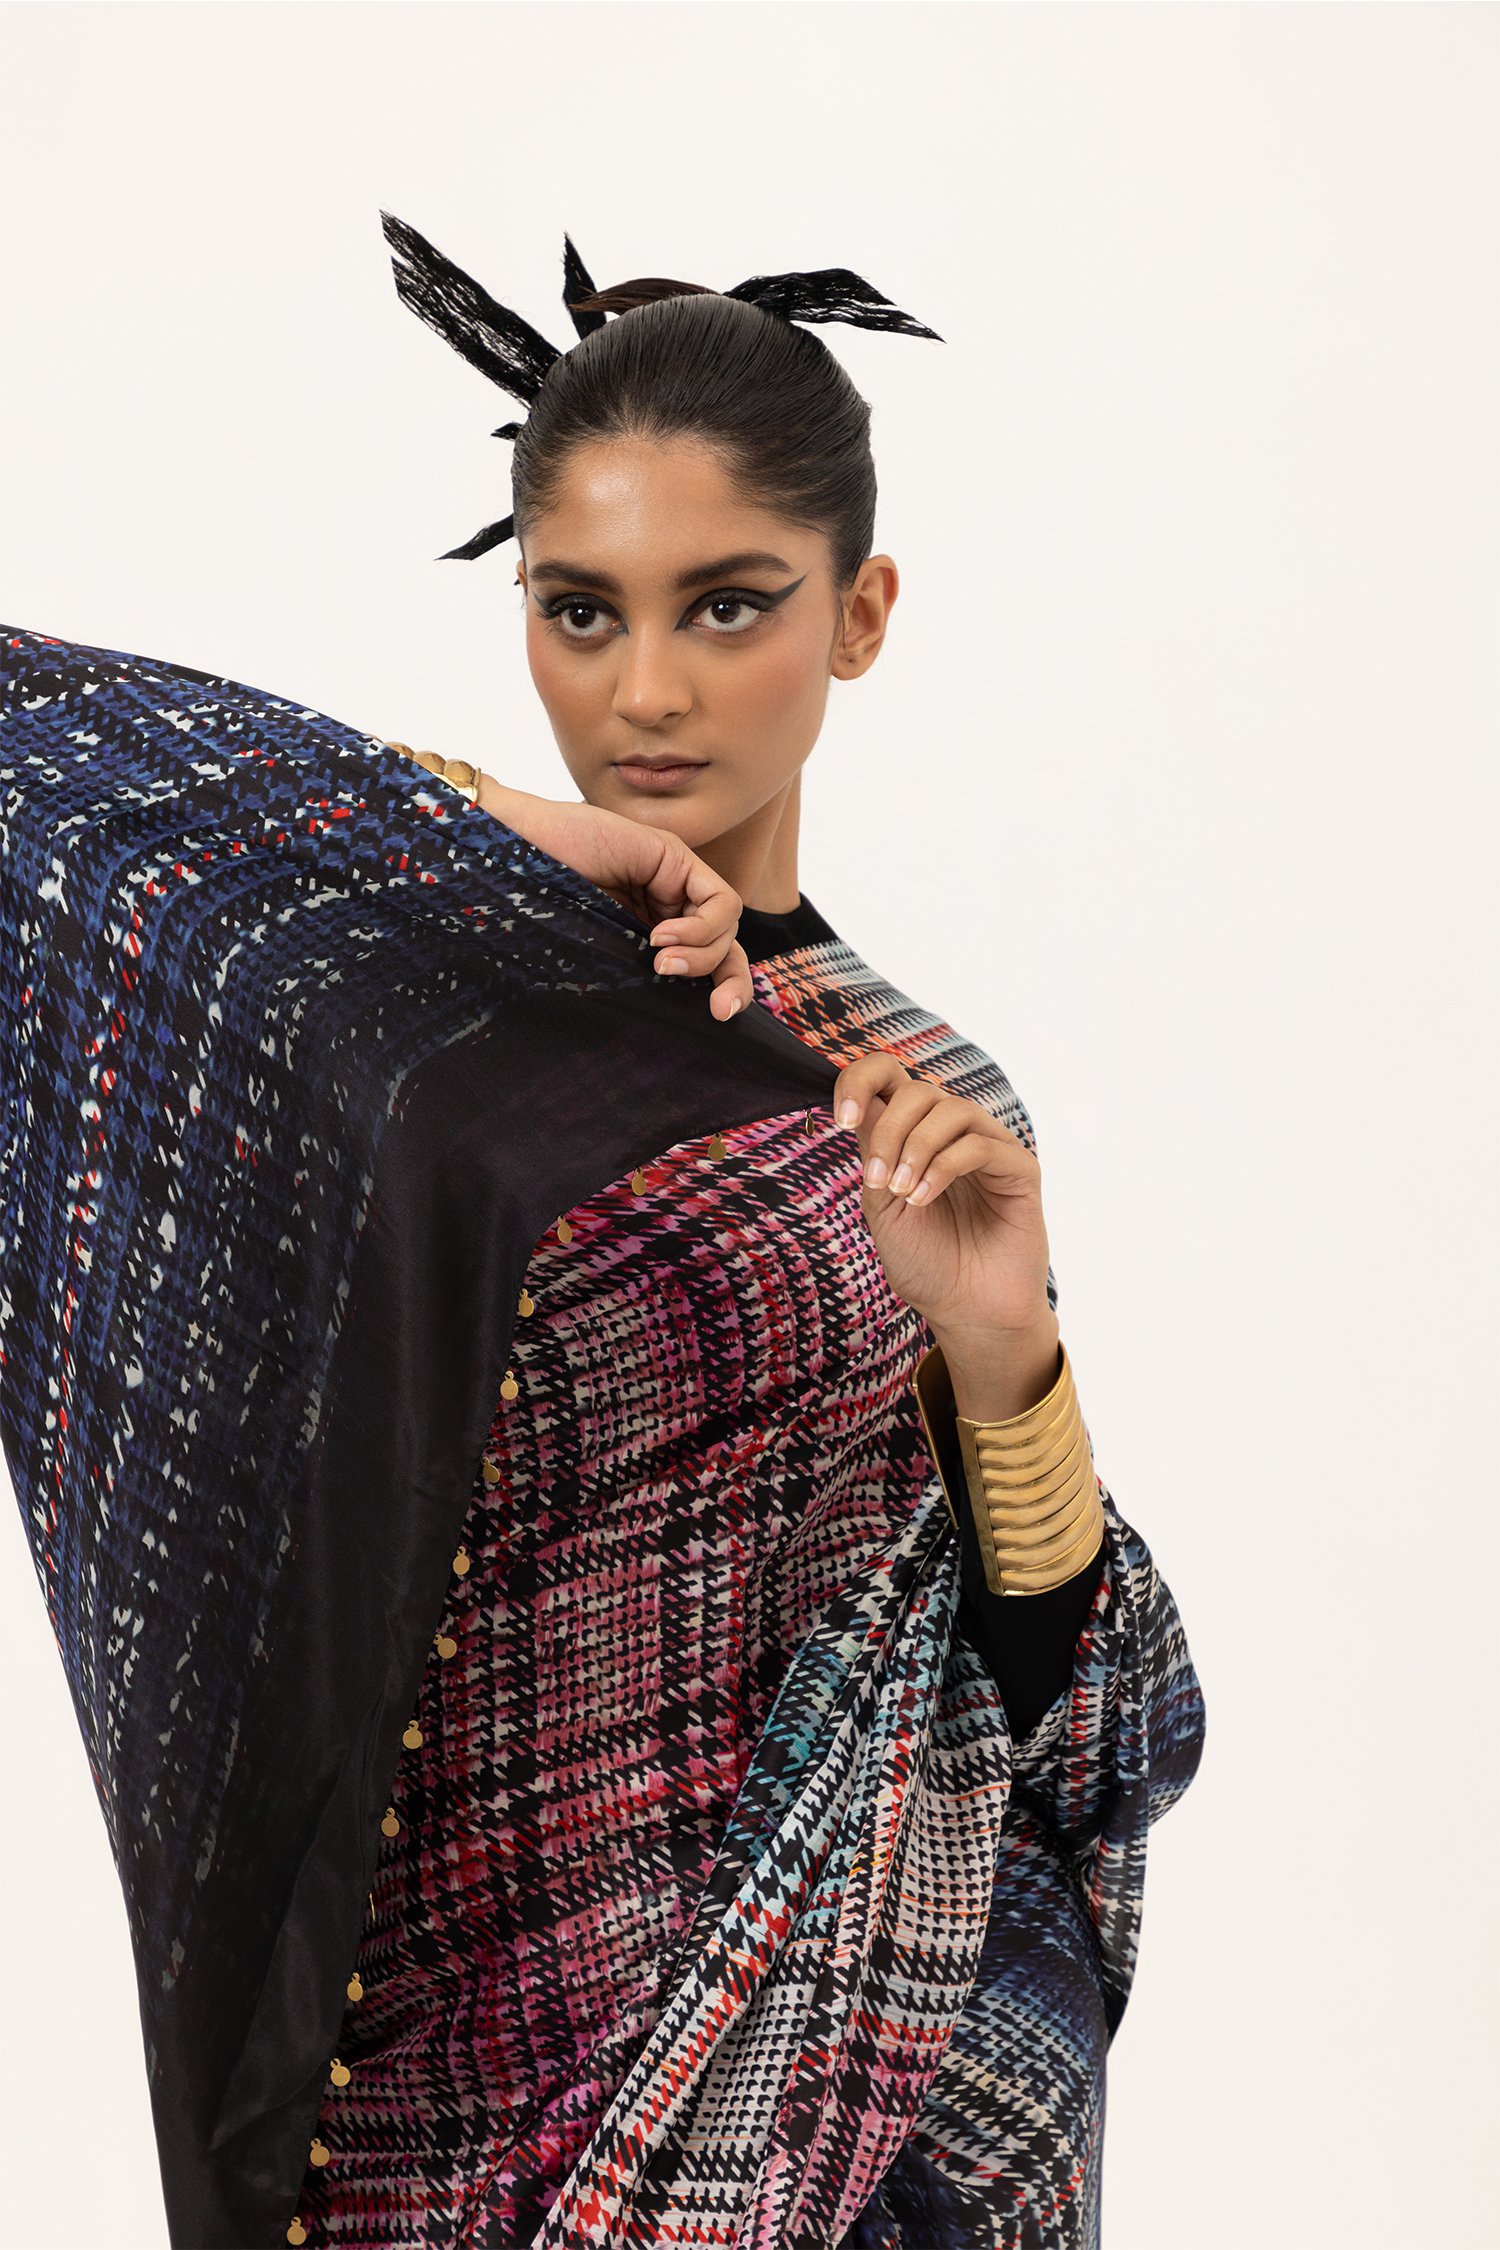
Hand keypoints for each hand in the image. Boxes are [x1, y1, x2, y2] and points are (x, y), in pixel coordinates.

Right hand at [478, 777, 752, 1022]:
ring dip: (700, 955)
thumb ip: (633, 976)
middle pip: (727, 946)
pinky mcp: (673, 856)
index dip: (718, 990)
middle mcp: (667, 905)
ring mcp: (672, 879)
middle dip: (730, 981)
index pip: (705, 963)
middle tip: (716, 1011)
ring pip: (724, 926)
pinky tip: (660, 935)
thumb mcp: (595, 957)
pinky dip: (699, 927)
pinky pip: (718, 901)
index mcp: (648, 931)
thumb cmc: (534, 908)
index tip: (713, 1019)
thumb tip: (667, 1021)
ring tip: (658, 962)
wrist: (510, 855)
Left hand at [833, 1049, 1053, 1352]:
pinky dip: (943, 1167)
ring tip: (903, 1193)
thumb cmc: (926, 1264)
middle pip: (917, 1090)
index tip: (840, 1120)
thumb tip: (862, 1108)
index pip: (889, 1078)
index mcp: (915, 1137)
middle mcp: (952, 1135)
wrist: (967, 1313)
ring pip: (950, 1109)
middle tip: (878, 1181)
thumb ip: (875, 1156)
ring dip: (915, 1147)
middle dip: (888, 1130)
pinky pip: (980, 1145)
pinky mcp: (1020, 1169)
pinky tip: (924, 1199)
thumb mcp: (882, 1207)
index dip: (859, 1080)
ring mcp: (989, 1148)